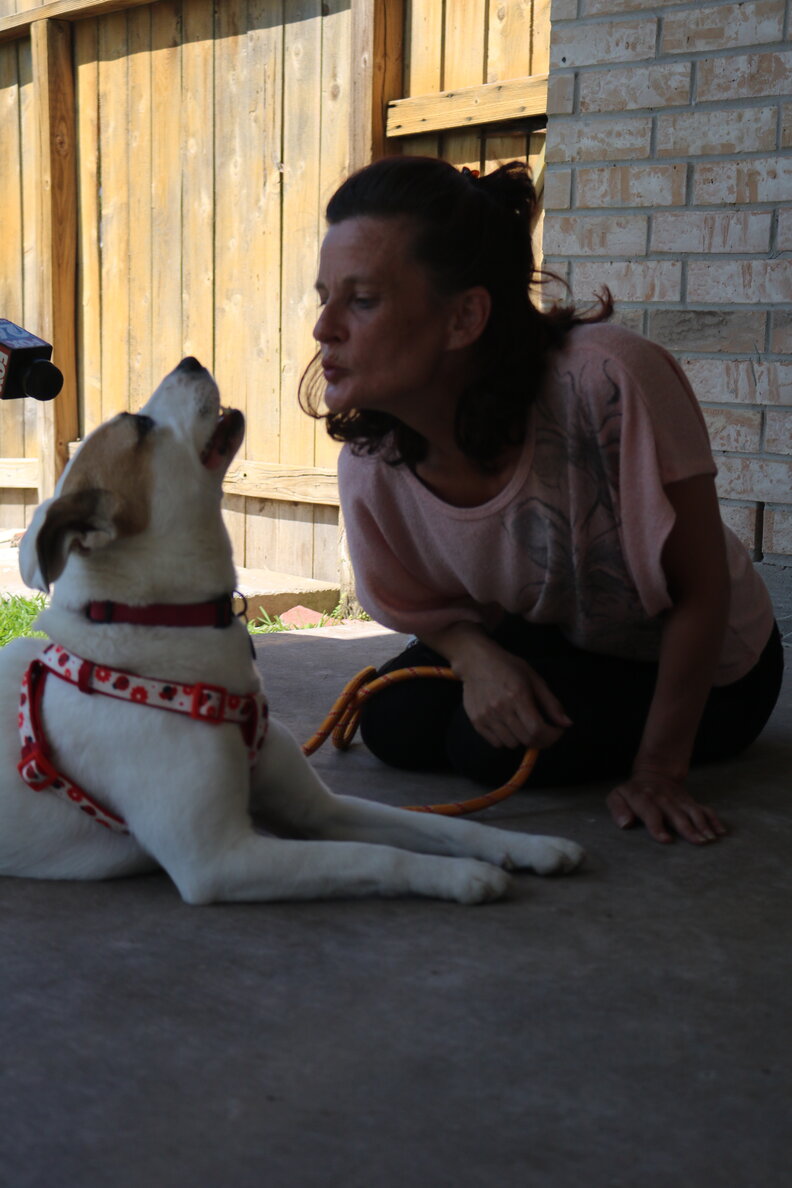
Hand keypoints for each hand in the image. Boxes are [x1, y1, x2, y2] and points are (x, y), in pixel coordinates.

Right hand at [460, 649, 571, 750]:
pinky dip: (505, 739)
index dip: (552, 736)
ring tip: (522, 725)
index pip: (537, 729)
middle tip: (544, 731)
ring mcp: (486, 716)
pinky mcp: (476, 722)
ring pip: (511, 744)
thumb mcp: (534, 679)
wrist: (476, 661)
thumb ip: (551, 703)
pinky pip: (496, 743)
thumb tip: (567, 724)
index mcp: (517, 695)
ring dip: (522, 739)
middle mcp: (500, 708)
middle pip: (526, 740)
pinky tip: (507, 725)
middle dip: (541, 740)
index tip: (557, 732)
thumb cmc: (508, 667)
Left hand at [607, 770, 726, 844]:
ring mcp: (679, 800)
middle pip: (677, 814)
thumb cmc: (633, 793)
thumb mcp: (617, 797)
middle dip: (688, 828)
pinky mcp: (690, 801)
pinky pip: (704, 809)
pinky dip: (714, 819)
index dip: (657, 827)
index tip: (667, 840)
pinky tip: (721, 831)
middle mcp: (663, 799)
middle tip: (699, 842)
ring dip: (703, 825)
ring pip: (693, 812)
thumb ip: (617, 809)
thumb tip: (625, 824)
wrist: (653, 773)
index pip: (651, 813)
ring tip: (711, 838)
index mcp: (643, 799)